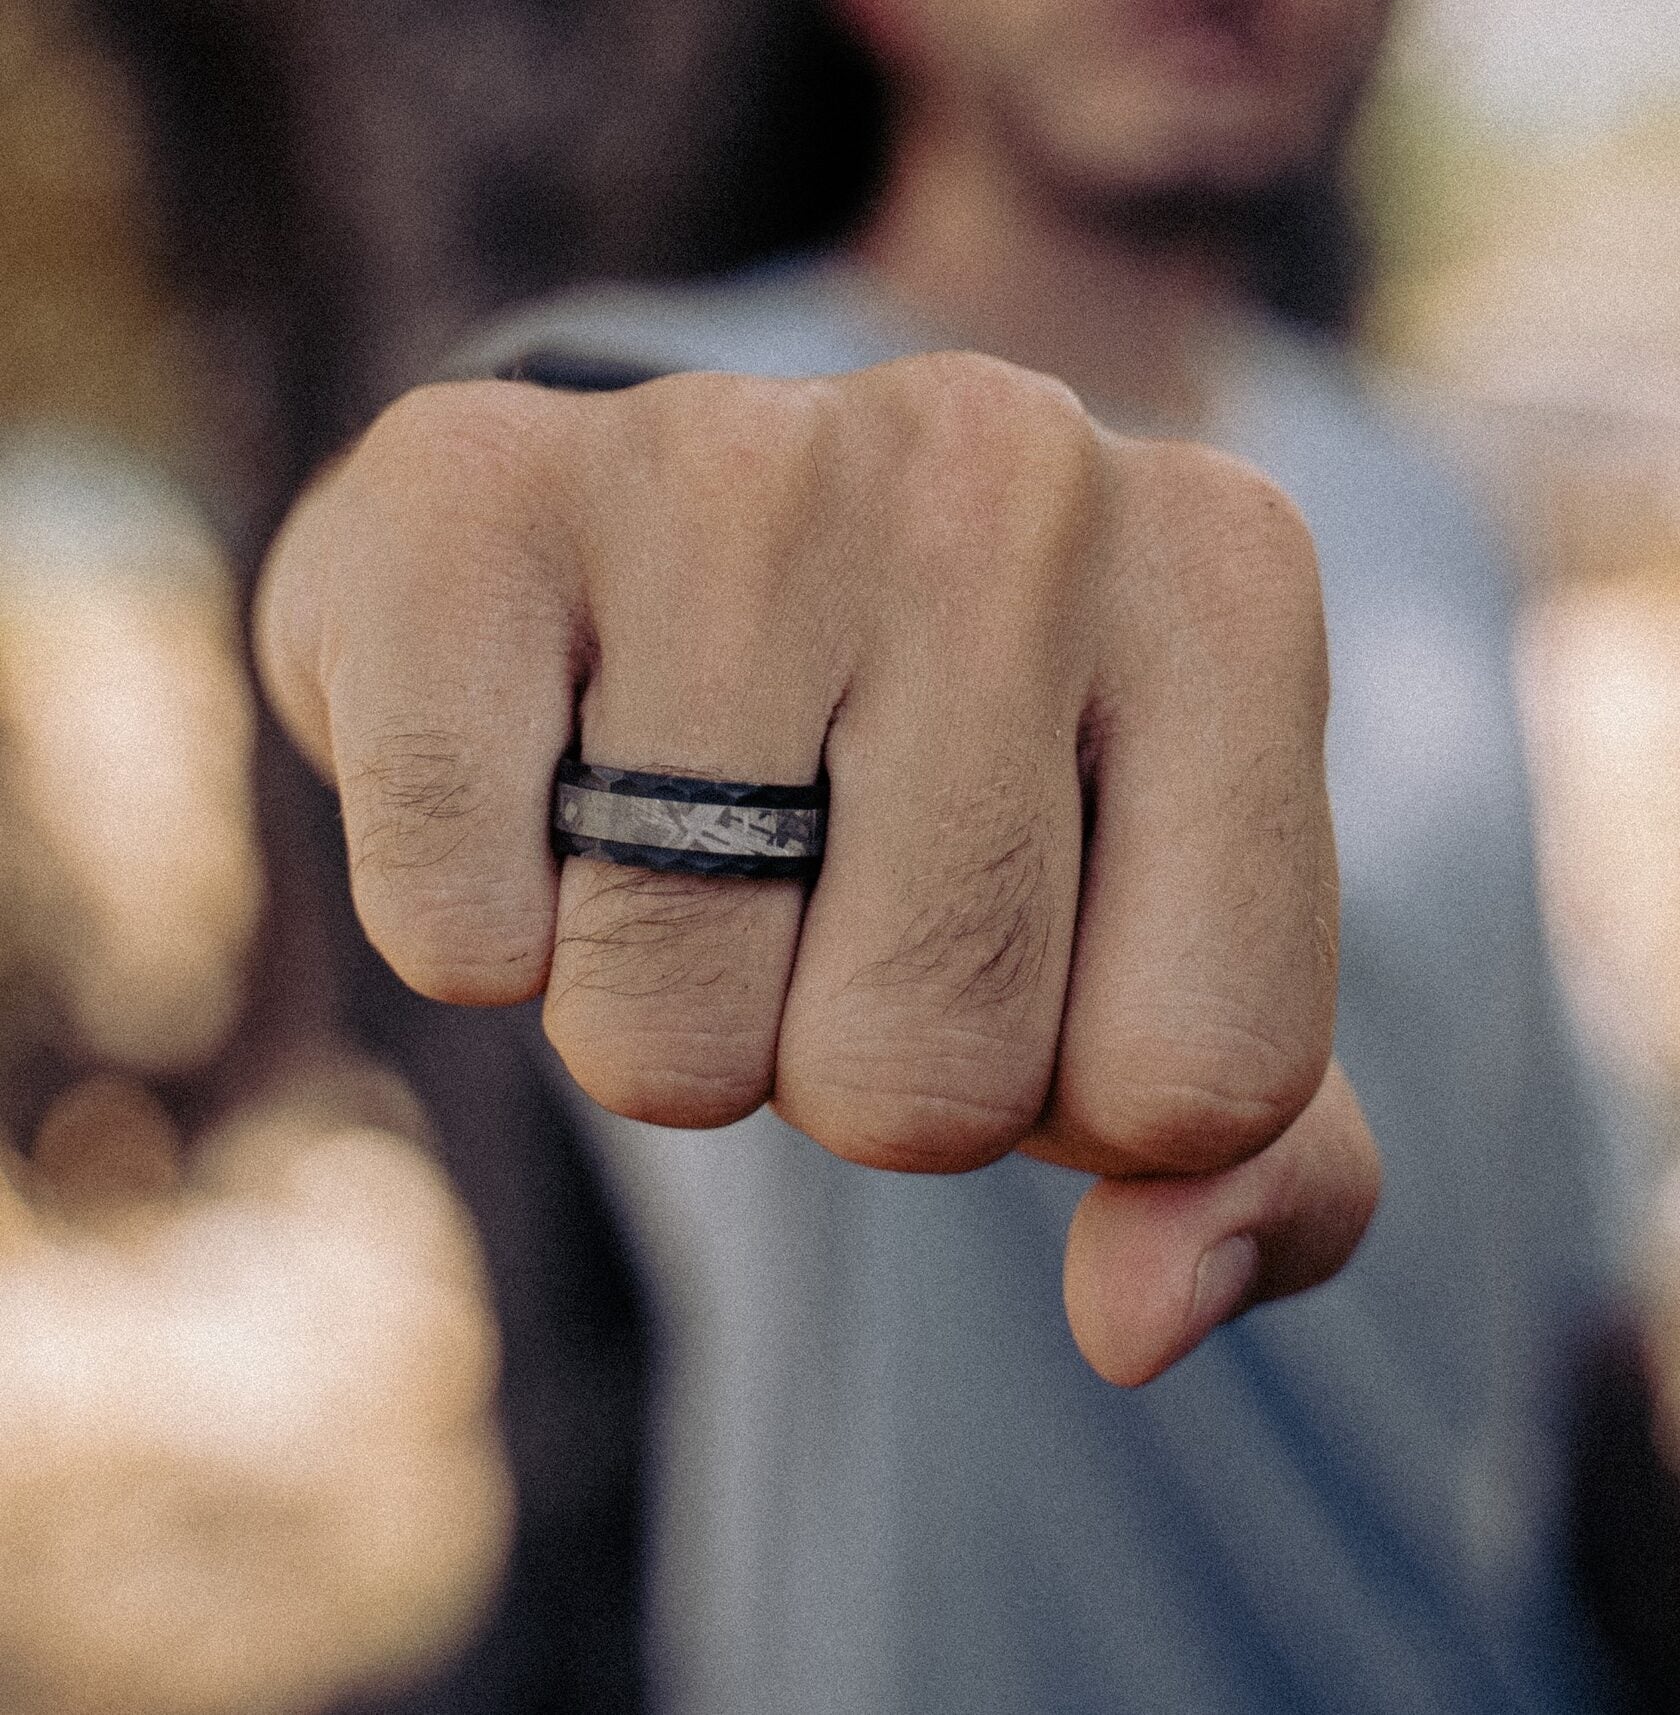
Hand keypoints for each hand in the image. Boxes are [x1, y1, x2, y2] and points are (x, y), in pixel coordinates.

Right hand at [256, 354, 1379, 1383]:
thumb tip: (1137, 1321)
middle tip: (803, 872)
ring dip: (650, 1006)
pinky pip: (455, 933)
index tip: (1006, 929)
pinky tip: (518, 763)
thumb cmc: (921, 764)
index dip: (1066, 1086)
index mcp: (1225, 578)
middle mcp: (1005, 468)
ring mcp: (730, 453)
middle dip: (838, 1056)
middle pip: (923, 1073)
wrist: (633, 531)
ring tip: (662, 809)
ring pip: (669, 1033)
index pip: (1199, 1080)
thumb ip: (1241, 1160)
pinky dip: (471, 928)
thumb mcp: (1142, 931)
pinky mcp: (466, 492)